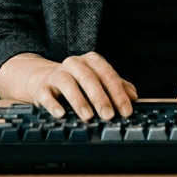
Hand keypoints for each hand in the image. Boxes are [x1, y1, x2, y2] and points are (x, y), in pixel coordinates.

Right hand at [17, 52, 137, 120]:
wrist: (46, 80)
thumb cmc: (80, 83)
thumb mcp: (100, 82)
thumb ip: (118, 87)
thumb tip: (133, 97)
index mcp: (92, 61)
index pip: (108, 74)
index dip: (118, 93)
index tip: (126, 111)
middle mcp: (74, 64)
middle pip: (89, 78)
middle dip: (100, 97)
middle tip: (108, 115)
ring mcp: (57, 74)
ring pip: (67, 83)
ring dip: (79, 100)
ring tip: (88, 116)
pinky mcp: (42, 87)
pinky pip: (46, 94)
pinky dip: (53, 104)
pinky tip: (61, 114)